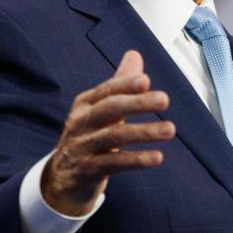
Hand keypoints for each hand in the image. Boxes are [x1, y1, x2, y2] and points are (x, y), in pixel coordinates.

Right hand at [41, 50, 173, 215]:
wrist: (61, 178)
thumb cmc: (88, 137)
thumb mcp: (100, 110)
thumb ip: (120, 84)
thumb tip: (135, 53)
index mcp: (85, 104)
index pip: (107, 91)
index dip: (126, 85)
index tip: (146, 81)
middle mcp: (81, 123)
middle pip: (109, 109)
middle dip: (137, 103)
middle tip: (165, 99)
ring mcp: (83, 147)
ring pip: (114, 137)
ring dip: (145, 132)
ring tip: (171, 130)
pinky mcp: (88, 170)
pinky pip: (114, 163)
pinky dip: (136, 160)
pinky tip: (158, 157)